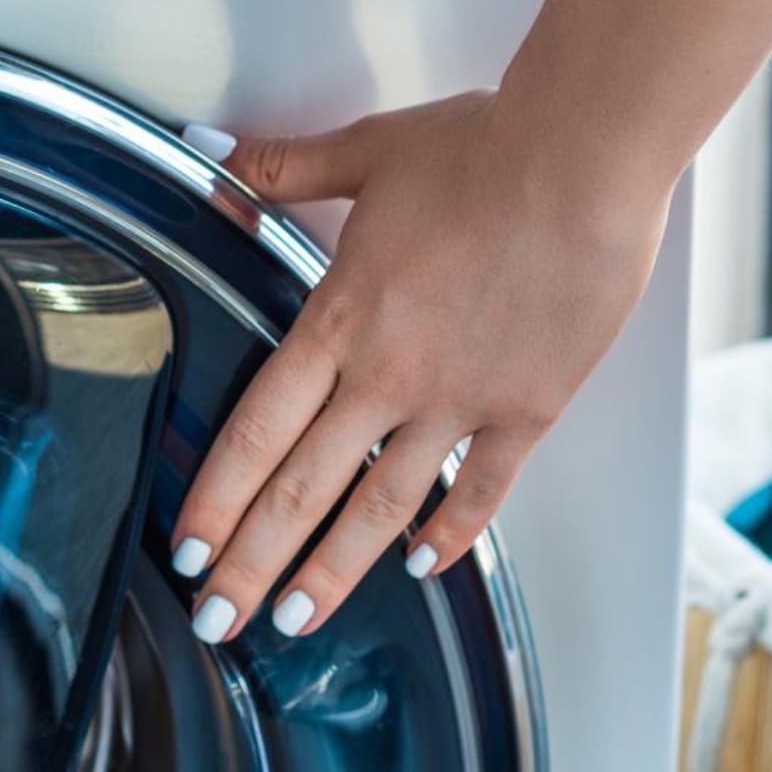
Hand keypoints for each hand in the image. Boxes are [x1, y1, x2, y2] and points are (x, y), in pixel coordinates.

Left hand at [171, 91, 671, 641]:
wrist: (584, 161)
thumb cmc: (483, 150)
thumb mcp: (365, 152)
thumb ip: (282, 168)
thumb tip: (212, 158)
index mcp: (338, 318)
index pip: (254, 431)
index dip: (215, 499)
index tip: (187, 549)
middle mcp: (388, 374)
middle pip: (300, 490)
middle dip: (250, 565)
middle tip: (217, 620)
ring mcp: (458, 400)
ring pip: (379, 508)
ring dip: (332, 572)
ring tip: (295, 622)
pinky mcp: (526, 409)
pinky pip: (480, 489)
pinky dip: (449, 535)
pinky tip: (421, 566)